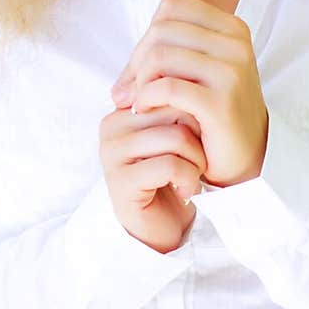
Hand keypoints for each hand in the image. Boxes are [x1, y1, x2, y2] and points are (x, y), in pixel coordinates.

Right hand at [98, 102, 205, 253]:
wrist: (165, 225)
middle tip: (197, 161)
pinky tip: (186, 191)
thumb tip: (188, 83)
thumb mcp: (177, 133)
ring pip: (175, 136)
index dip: (194, 115)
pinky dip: (188, 179)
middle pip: (175, 110)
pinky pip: (170, 165)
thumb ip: (175, 107)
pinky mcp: (120, 181)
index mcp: (124, 108)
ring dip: (196, 160)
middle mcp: (111, 126)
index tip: (196, 140)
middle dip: (198, 137)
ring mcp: (112, 154)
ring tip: (192, 175)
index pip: (169, 90)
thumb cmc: (175, 175)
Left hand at [110, 0, 268, 188]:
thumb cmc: (216, 111)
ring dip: (139, 82)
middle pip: (160, 30)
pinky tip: (145, 110)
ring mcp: (231, 71)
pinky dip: (145, 98)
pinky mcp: (220, 101)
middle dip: (137, 61)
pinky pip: (164, 86)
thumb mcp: (201, 64)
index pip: (171, 6)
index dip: (147, 33)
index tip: (140, 64)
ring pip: (159, 56)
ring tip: (139, 102)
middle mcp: (235, 44)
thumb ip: (185, 28)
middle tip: (129, 90)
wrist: (245, 157)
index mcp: (231, 28)